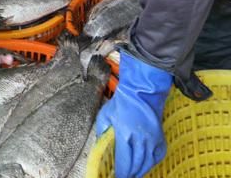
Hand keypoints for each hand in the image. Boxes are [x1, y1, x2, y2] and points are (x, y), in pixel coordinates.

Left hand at [96, 51, 172, 177]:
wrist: (142, 91)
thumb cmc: (122, 102)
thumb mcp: (105, 116)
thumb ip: (102, 133)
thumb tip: (100, 147)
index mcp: (125, 134)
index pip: (124, 161)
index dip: (120, 172)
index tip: (115, 176)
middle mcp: (141, 139)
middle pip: (136, 164)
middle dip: (129, 174)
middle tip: (122, 177)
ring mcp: (152, 139)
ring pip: (147, 163)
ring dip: (140, 171)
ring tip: (132, 175)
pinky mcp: (160, 137)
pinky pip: (157, 156)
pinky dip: (151, 163)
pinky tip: (145, 166)